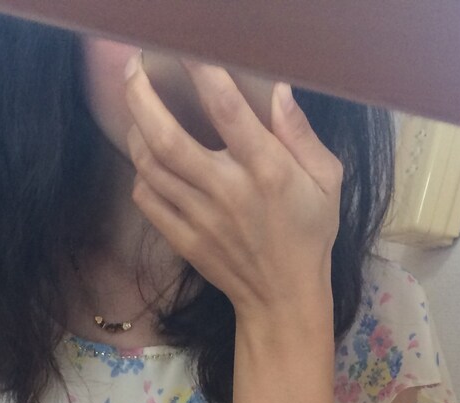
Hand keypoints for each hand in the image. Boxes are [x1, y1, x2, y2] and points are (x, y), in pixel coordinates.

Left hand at [123, 54, 342, 316]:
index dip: (201, 71)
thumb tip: (278, 89)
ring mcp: (200, 218)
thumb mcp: (326, 180)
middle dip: (141, 96)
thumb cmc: (308, 234)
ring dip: (136, 131)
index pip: (226, 109)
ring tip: (139, 112)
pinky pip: (147, 199)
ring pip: (149, 165)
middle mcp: (227, 191)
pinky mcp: (184, 240)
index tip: (185, 47)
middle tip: (133, 70)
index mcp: (266, 170)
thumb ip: (300, 133)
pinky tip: (148, 162)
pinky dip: (141, 174)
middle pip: (167, 137)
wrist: (282, 298)